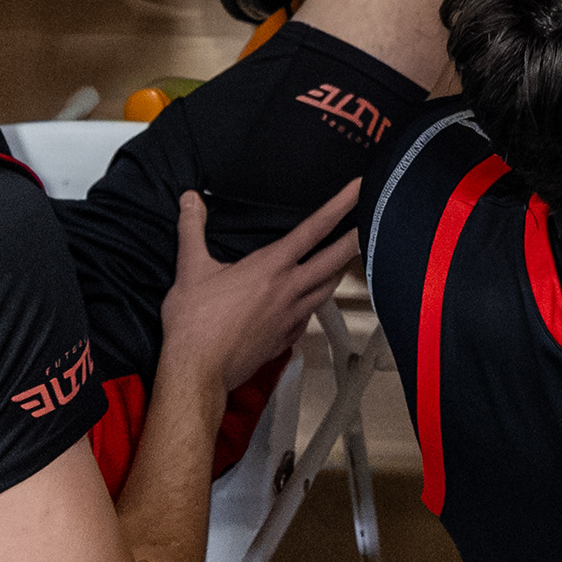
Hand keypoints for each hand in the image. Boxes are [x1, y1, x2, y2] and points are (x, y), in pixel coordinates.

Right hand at [153, 182, 358, 392]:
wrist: (197, 372)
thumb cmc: (194, 323)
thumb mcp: (189, 269)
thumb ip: (192, 230)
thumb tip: (189, 199)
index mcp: (270, 268)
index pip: (313, 229)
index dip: (339, 206)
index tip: (359, 189)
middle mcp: (288, 290)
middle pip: (334, 260)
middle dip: (355, 240)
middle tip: (371, 225)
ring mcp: (290, 317)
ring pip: (326, 290)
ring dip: (337, 273)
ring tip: (342, 262)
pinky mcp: (284, 340)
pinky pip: (308, 317)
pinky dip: (313, 306)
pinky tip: (308, 304)